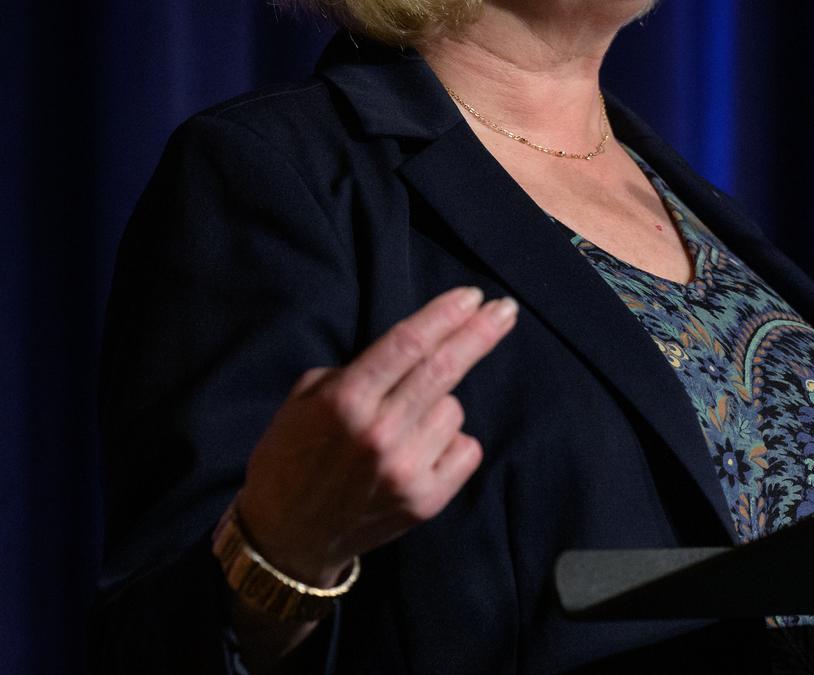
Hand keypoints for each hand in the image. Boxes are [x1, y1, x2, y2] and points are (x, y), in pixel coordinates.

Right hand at [234, 286, 517, 585]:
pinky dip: (452, 442)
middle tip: (506, 309)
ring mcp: (406, 470)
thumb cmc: (292, 458)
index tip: (473, 295)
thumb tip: (408, 349)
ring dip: (440, 405)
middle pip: (444, 368)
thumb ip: (353, 371)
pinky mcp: (426, 501)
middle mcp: (379, 434)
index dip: (445, 315)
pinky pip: (466, 449)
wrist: (285, 539)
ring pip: (454, 409)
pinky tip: (423, 451)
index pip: (408, 344)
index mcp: (345, 401)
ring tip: (405, 425)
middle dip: (481, 333)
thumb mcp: (304, 400)